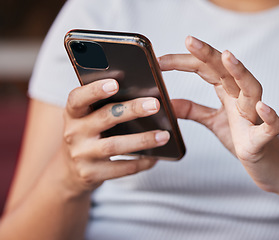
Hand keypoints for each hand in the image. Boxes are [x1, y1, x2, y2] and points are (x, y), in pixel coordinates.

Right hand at [61, 79, 169, 193]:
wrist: (70, 171)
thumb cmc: (87, 136)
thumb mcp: (87, 118)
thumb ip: (105, 106)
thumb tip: (144, 97)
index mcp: (73, 113)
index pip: (78, 98)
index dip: (94, 90)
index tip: (115, 84)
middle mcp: (74, 133)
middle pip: (105, 117)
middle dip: (132, 110)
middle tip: (154, 105)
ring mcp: (82, 155)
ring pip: (115, 146)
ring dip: (142, 140)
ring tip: (164, 135)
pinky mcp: (91, 174)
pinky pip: (122, 168)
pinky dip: (141, 162)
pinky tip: (155, 157)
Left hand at [159, 36, 278, 191]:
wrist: (267, 164)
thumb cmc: (245, 139)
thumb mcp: (213, 122)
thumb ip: (193, 111)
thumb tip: (170, 102)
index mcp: (230, 94)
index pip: (207, 69)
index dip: (185, 62)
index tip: (160, 61)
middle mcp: (243, 100)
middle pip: (227, 71)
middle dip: (209, 54)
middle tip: (189, 41)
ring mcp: (255, 117)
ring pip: (252, 89)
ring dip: (241, 72)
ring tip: (227, 57)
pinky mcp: (264, 138)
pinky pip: (271, 125)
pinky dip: (269, 116)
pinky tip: (261, 107)